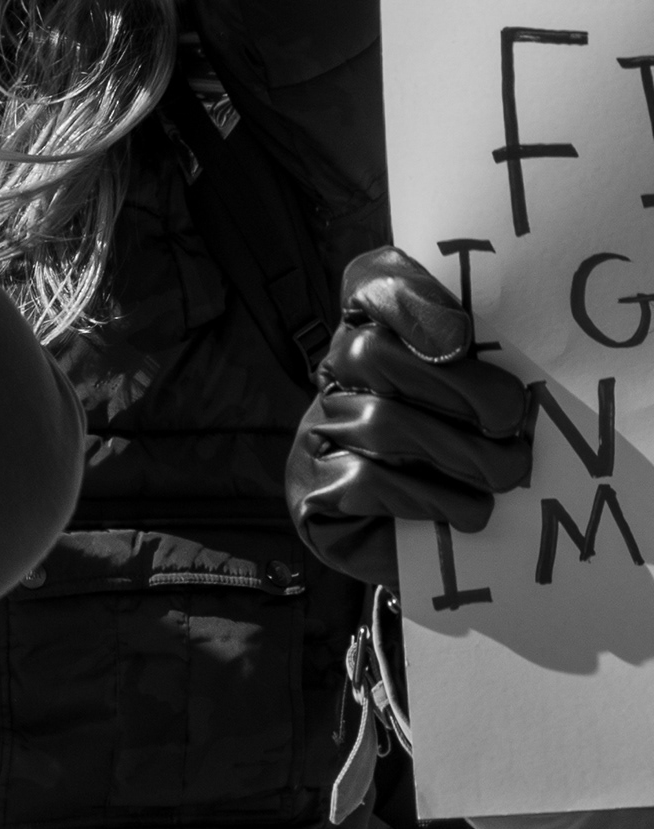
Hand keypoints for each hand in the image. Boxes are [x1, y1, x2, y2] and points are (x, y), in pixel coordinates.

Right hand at [287, 246, 535, 589]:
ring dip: (460, 456)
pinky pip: (369, 482)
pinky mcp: (314, 490)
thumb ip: (492, 367)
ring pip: (380, 424)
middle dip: (456, 389)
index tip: (459, 334)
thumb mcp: (486, 406)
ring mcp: (319, 432)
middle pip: (371, 353)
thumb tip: (516, 378)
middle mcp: (337, 377)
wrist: (420, 541)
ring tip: (504, 476)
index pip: (372, 287)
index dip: (406, 298)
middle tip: (511, 423)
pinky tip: (463, 511)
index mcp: (378, 336)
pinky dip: (431, 499)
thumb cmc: (464, 462)